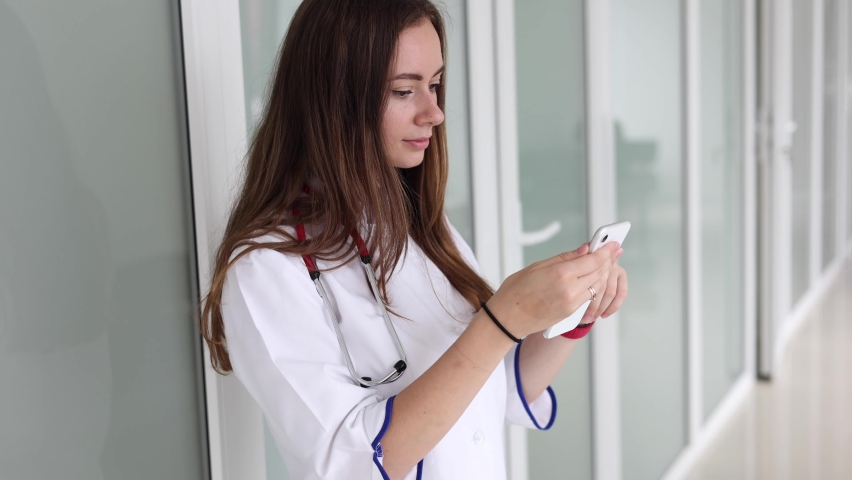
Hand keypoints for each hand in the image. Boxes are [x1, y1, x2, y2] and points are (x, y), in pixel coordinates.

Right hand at [486, 241, 621, 337]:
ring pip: (597, 286)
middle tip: (613, 251)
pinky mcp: (570, 314)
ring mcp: (572, 304)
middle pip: (599, 273)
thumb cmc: (515, 291)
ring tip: (605, 264)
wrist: (507, 319)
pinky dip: (594, 286)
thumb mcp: (537, 266)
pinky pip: (589, 297)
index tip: (613, 244)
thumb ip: (565, 258)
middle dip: (607, 261)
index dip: (606, 251)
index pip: (593, 260)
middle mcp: (570, 289)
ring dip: (603, 274)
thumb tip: (584, 249)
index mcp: (561, 274)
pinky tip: (593, 278)